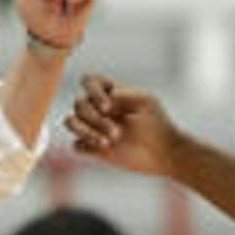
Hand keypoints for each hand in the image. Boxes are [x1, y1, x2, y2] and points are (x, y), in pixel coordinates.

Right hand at [63, 73, 181, 176]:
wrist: (163, 152)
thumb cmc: (157, 123)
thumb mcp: (148, 102)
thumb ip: (128, 94)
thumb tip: (108, 95)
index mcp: (109, 92)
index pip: (88, 81)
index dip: (93, 92)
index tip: (108, 107)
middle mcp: (97, 107)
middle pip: (79, 104)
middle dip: (96, 120)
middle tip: (117, 133)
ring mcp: (92, 127)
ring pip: (70, 122)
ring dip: (85, 131)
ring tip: (106, 143)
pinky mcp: (91, 147)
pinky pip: (76, 144)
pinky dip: (85, 144)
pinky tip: (104, 149)